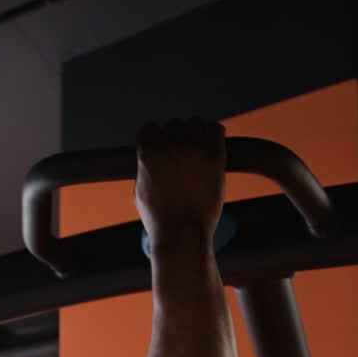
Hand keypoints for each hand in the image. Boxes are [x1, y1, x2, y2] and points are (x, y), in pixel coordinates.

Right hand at [135, 117, 225, 250]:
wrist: (182, 233)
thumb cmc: (160, 219)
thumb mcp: (141, 191)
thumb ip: (146, 167)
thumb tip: (151, 158)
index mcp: (148, 152)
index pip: (150, 128)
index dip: (156, 139)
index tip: (162, 149)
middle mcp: (170, 144)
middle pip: (174, 124)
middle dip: (176, 137)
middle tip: (181, 155)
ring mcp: (194, 148)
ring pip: (195, 123)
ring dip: (195, 133)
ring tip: (197, 151)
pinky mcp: (215, 155)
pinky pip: (216, 129)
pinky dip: (214, 133)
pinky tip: (212, 144)